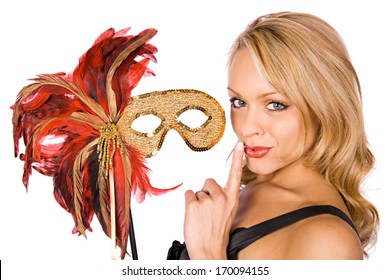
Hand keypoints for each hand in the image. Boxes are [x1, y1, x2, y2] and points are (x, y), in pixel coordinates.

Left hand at [183, 142, 243, 258]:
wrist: (209, 250)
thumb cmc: (217, 233)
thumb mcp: (227, 213)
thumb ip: (224, 199)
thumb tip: (213, 190)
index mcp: (232, 199)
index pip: (235, 174)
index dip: (237, 158)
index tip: (239, 144)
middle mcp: (221, 197)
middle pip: (208, 182)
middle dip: (206, 193)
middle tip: (208, 211)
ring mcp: (207, 200)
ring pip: (198, 191)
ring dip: (197, 201)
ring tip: (202, 216)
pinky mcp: (193, 204)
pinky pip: (188, 195)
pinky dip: (188, 203)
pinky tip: (194, 216)